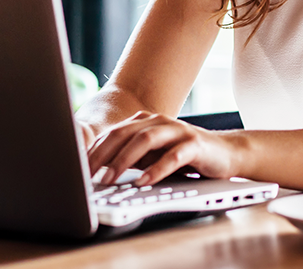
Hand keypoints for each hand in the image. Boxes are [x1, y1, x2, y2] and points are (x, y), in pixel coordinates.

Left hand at [87, 111, 242, 186]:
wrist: (225, 153)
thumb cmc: (182, 156)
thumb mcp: (151, 157)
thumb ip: (128, 158)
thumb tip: (96, 172)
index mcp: (144, 122)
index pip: (111, 134)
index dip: (92, 151)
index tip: (77, 170)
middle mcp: (158, 121)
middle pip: (124, 134)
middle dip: (103, 155)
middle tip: (88, 175)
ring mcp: (177, 131)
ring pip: (145, 140)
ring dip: (124, 161)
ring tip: (110, 179)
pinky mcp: (194, 145)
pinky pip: (172, 156)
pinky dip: (156, 169)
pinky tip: (143, 182)